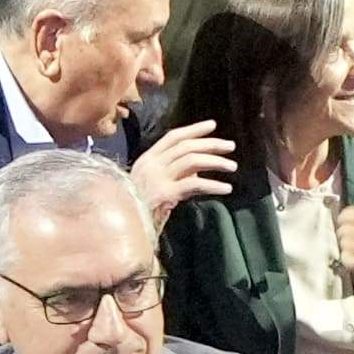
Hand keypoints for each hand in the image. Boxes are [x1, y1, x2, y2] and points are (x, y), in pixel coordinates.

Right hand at [124, 118, 241, 215]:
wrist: (121, 228)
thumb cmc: (137, 210)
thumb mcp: (153, 186)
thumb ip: (173, 174)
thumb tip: (197, 168)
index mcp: (146, 160)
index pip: (172, 137)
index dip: (194, 129)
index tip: (212, 125)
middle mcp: (150, 164)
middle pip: (186, 146)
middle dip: (211, 143)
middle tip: (231, 146)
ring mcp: (156, 178)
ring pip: (192, 160)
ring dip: (215, 161)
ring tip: (232, 166)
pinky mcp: (164, 194)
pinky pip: (194, 184)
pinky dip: (213, 185)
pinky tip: (226, 189)